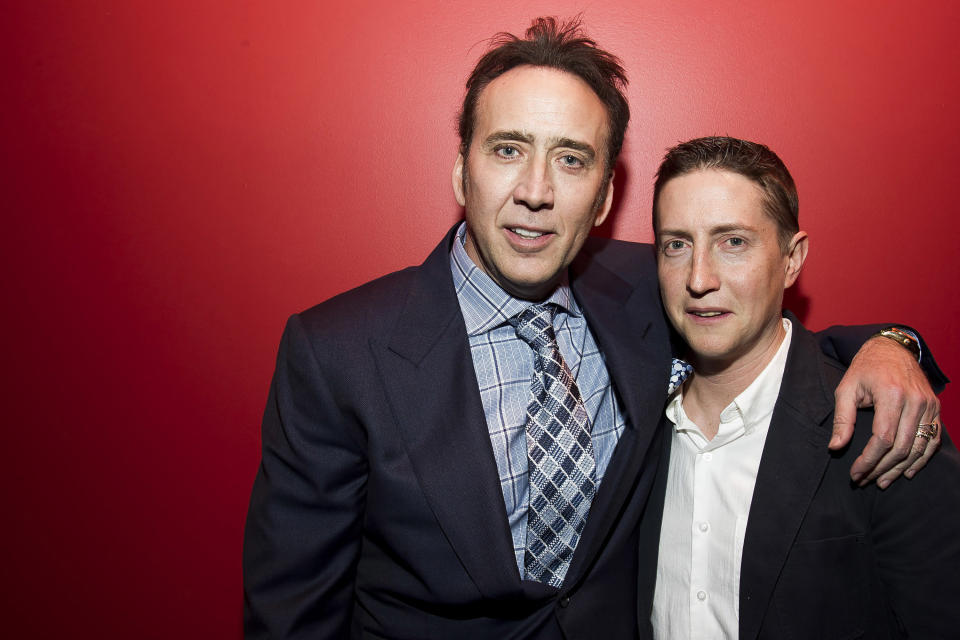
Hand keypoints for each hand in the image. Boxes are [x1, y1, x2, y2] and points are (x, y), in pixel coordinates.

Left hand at [830, 336, 940, 487]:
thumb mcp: (846, 388)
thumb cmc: (865, 368)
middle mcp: (915, 401)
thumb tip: (835, 447)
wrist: (892, 349)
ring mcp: (928, 405)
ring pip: (918, 448)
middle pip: (902, 447)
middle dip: (881, 468)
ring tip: (882, 481)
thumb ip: (842, 419)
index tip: (856, 473)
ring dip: (900, 469)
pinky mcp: (935, 408)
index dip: (869, 460)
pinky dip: (921, 459)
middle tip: (865, 480)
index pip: (883, 438)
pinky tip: (908, 471)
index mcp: (891, 394)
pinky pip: (933, 440)